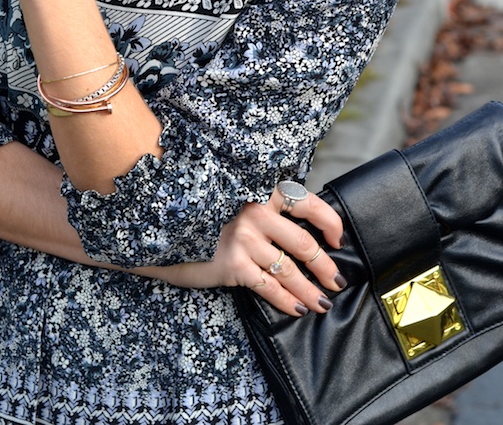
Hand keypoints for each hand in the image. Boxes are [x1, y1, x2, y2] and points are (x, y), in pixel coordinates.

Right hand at [147, 188, 345, 317]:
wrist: (164, 228)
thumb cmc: (205, 217)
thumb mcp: (236, 202)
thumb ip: (265, 209)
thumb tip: (302, 229)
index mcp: (260, 192)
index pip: (306, 202)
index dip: (330, 222)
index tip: (338, 239)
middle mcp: (255, 212)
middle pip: (304, 243)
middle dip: (325, 267)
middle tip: (337, 281)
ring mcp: (244, 239)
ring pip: (290, 271)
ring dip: (311, 290)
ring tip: (322, 302)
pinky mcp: (233, 265)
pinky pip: (269, 287)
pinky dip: (288, 301)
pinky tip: (298, 309)